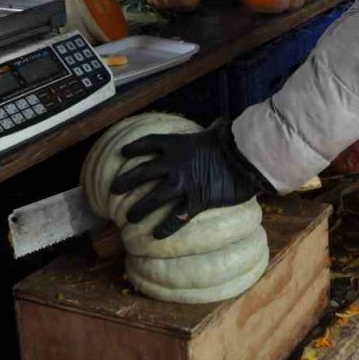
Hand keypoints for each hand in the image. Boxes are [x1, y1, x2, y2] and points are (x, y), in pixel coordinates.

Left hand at [110, 119, 270, 238]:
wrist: (245, 158)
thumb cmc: (234, 142)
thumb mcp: (218, 131)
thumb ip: (213, 129)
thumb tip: (220, 123)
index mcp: (178, 144)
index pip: (148, 143)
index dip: (133, 148)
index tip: (122, 153)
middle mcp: (174, 164)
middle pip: (142, 173)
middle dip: (125, 182)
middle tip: (113, 190)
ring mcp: (183, 184)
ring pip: (153, 199)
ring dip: (139, 209)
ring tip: (129, 219)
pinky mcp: (196, 201)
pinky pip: (175, 218)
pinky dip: (165, 228)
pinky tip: (156, 236)